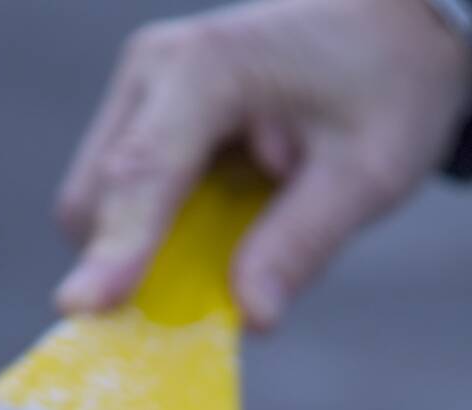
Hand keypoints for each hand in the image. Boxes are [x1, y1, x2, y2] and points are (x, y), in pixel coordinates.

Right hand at [54, 0, 471, 328]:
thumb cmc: (386, 87)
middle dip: (128, 261)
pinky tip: (225, 224)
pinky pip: (126, 200)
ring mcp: (142, 92)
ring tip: (239, 234)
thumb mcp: (368, 172)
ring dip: (146, 249)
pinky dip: (159, 236)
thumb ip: (303, 243)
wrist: (388, 27)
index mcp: (205, 67)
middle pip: (99, 196)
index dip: (116, 248)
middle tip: (202, 303)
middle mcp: (153, 70)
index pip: (143, 172)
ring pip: (101, 203)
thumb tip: (251, 318)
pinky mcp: (146, 118)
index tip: (83, 310)